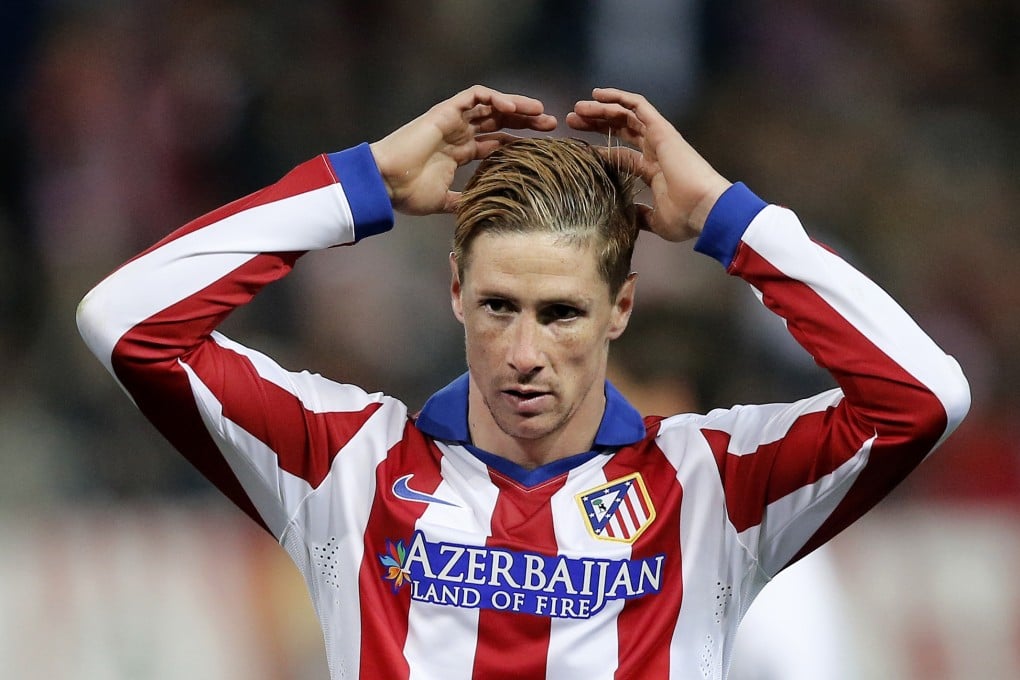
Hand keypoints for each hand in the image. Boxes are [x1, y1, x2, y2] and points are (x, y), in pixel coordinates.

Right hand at [369, 85, 556, 215]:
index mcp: (459, 152)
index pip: (496, 142)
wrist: (384, 183)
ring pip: (491, 105)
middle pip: (499, 121)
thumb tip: (480, 212)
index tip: (543, 148)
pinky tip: (512, 107)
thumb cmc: (406, 193)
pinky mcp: (444, 111)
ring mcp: (452, 121)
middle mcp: (458, 134)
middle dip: (526, 122)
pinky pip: (474, 95)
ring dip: (517, 106)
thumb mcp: (443, 202)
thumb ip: (462, 201)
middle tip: (553, 126)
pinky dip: (495, 97)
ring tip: (541, 112)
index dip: (519, 142)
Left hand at [567, 88, 731, 240]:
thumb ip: (640, 215)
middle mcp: (656, 151)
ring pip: (626, 114)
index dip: (601, 151)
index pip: (622, 155)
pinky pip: (638, 106)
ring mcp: (660, 138)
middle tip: (572, 120)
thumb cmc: (686, 218)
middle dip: (597, 123)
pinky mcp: (662, 129)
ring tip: (578, 108)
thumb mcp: (656, 221)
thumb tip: (627, 217)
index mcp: (654, 171)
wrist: (706, 210)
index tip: (578, 151)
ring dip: (601, 109)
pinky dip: (619, 97)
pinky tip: (598, 94)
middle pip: (621, 129)